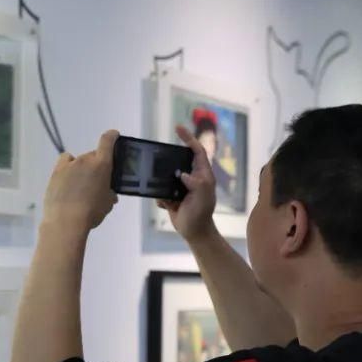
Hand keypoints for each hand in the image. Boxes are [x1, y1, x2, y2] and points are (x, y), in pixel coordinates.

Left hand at [42, 130, 119, 232]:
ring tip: (82, 185)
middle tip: (98, 180)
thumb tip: (109, 193)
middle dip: (97, 165)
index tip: (114, 135)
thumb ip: (110, 194)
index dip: (112, 136)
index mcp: (102, 165)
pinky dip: (69, 167)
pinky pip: (65, 162)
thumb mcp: (107, 204)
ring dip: (82, 168)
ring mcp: (69, 165)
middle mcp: (85, 160)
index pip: (107, 141)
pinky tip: (69, 178)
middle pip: (94, 156)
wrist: (66, 221)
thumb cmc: (91, 213)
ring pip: (79, 160)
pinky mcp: (56, 172)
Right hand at [157, 125, 217, 241]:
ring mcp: (182, 187)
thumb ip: (196, 184)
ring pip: (168, 175)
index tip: (177, 129)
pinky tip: (166, 205)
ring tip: (162, 188)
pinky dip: (161, 197)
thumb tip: (183, 174)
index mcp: (202, 175)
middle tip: (159, 156)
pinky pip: (162, 190)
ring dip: (162, 181)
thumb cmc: (201, 213)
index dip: (189, 138)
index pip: (197, 151)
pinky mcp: (173, 196)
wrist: (194, 232)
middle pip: (180, 160)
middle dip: (170, 159)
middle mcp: (192, 178)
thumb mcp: (203, 198)